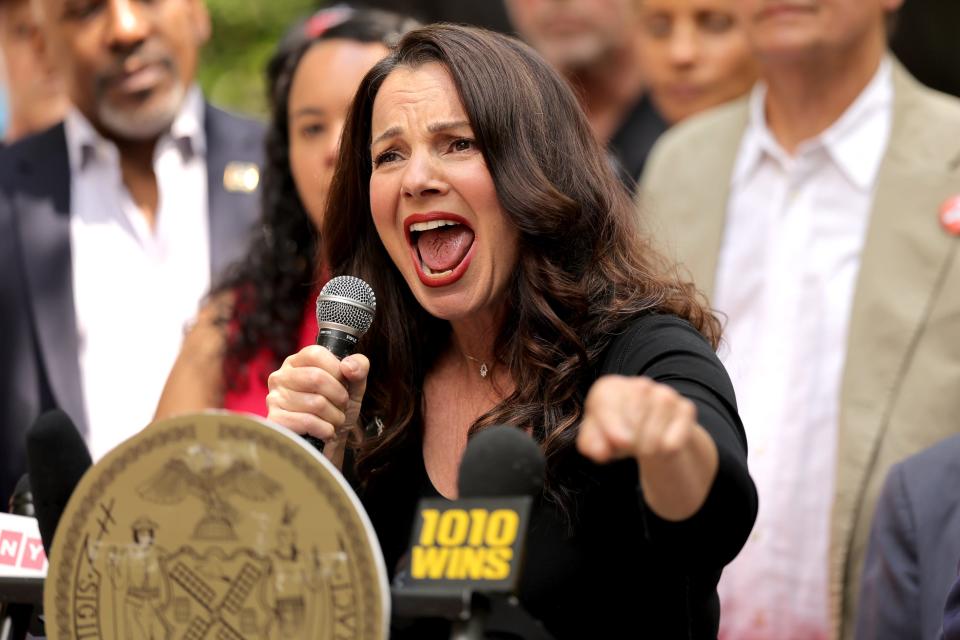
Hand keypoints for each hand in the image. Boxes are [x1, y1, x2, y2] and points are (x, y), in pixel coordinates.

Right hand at [266, 345, 368, 443]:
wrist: (330, 442)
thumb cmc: (337, 408)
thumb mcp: (354, 385)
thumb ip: (358, 367)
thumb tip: (348, 366)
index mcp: (297, 362)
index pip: (316, 354)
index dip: (337, 370)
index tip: (344, 384)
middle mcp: (281, 376)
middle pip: (317, 378)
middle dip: (339, 396)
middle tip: (342, 405)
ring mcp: (274, 398)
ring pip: (316, 403)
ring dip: (335, 416)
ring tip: (333, 420)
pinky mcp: (275, 420)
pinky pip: (307, 422)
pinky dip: (325, 429)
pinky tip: (324, 431)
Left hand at [577, 375, 717, 520]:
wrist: (646, 430)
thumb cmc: (614, 432)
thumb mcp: (596, 440)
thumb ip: (591, 446)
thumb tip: (600, 452)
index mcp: (609, 388)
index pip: (608, 405)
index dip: (612, 427)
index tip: (619, 443)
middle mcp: (638, 385)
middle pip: (634, 421)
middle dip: (630, 444)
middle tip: (628, 448)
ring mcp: (664, 394)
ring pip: (655, 436)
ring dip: (647, 450)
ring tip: (642, 445)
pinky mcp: (685, 408)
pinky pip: (674, 442)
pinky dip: (666, 452)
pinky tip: (661, 442)